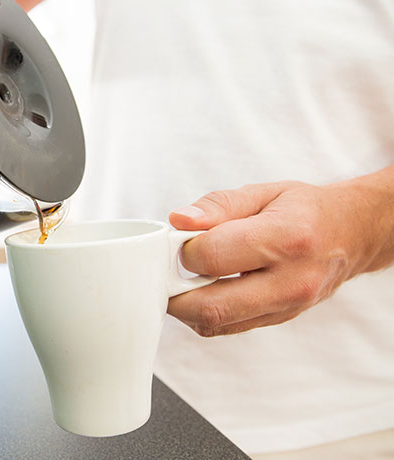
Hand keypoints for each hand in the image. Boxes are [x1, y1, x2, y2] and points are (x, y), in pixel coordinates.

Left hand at [167, 166, 393, 336]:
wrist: (352, 234)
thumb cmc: (306, 210)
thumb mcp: (263, 192)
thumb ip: (217, 206)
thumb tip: (179, 220)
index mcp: (288, 238)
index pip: (212, 257)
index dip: (184, 249)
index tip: (182, 239)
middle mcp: (292, 281)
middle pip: (211, 307)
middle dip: (175, 291)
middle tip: (168, 270)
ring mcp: (288, 307)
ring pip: (216, 324)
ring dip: (187, 306)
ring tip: (189, 278)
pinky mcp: (280, 320)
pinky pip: (228, 328)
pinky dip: (206, 313)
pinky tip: (206, 290)